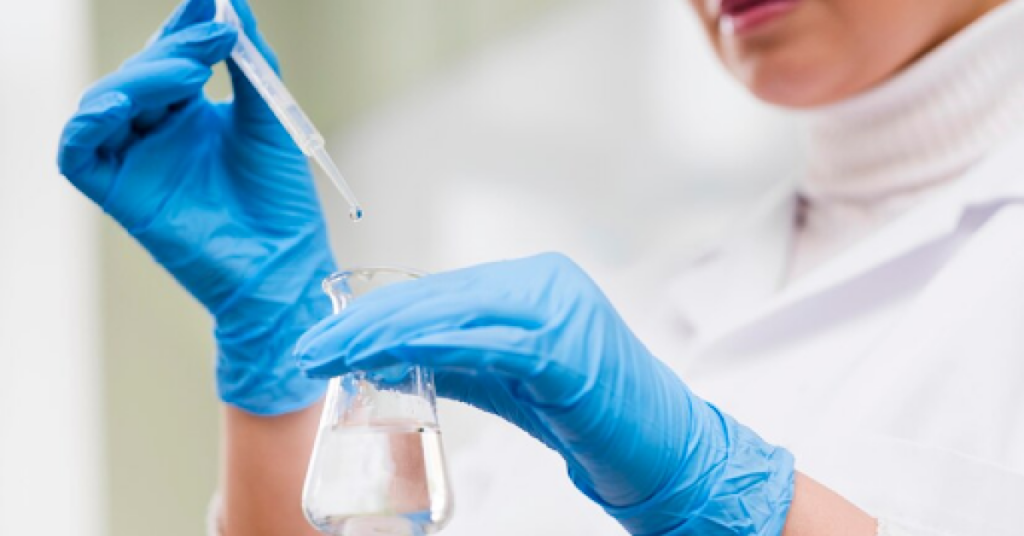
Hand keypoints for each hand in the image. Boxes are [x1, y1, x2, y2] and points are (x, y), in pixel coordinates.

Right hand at [58, 0, 333, 415]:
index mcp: (191, 116)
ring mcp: (135, 162)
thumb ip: (251, 64)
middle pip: (141, 74)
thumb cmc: (281, 201)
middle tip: (214, 37)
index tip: (211, 5)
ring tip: (190, 75)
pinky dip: (90, 120)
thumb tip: (234, 5)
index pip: (172, 58)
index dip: (184, 28)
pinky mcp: (117, 194)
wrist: (283, 262)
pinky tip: (124, 105)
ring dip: (142, 79)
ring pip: (108, 102)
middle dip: (174, 48)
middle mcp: (158, 135)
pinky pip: (77, 151)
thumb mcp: (269, 120)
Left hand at [295, 253, 794, 533]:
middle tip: (311, 347)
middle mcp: (546, 282)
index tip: (328, 334)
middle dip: (366, 323)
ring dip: (383, 335)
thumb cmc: (588, 416)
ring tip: (331, 354)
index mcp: (534, 282)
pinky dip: (430, 349)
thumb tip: (391, 355)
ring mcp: (559, 309)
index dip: (378, 313)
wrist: (662, 448)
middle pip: (436, 298)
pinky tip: (387, 356)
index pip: (439, 292)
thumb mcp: (510, 378)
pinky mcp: (565, 349)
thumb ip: (459, 358)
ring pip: (452, 315)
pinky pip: (484, 345)